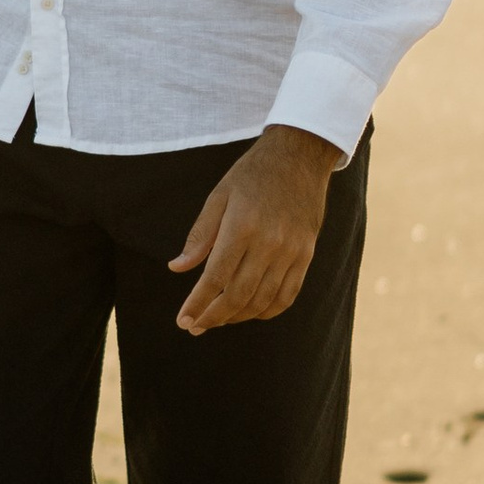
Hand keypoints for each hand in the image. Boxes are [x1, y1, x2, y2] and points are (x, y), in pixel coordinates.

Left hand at [169, 125, 338, 333]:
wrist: (300, 156)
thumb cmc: (253, 174)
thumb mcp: (219, 196)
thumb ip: (200, 235)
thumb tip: (177, 267)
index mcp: (242, 226)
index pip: (215, 277)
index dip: (198, 303)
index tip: (183, 320)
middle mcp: (269, 243)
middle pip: (238, 294)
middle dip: (213, 316)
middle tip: (196, 327)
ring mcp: (292, 251)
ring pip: (263, 300)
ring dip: (237, 316)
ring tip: (218, 320)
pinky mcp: (306, 254)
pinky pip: (288, 295)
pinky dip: (268, 310)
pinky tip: (250, 312)